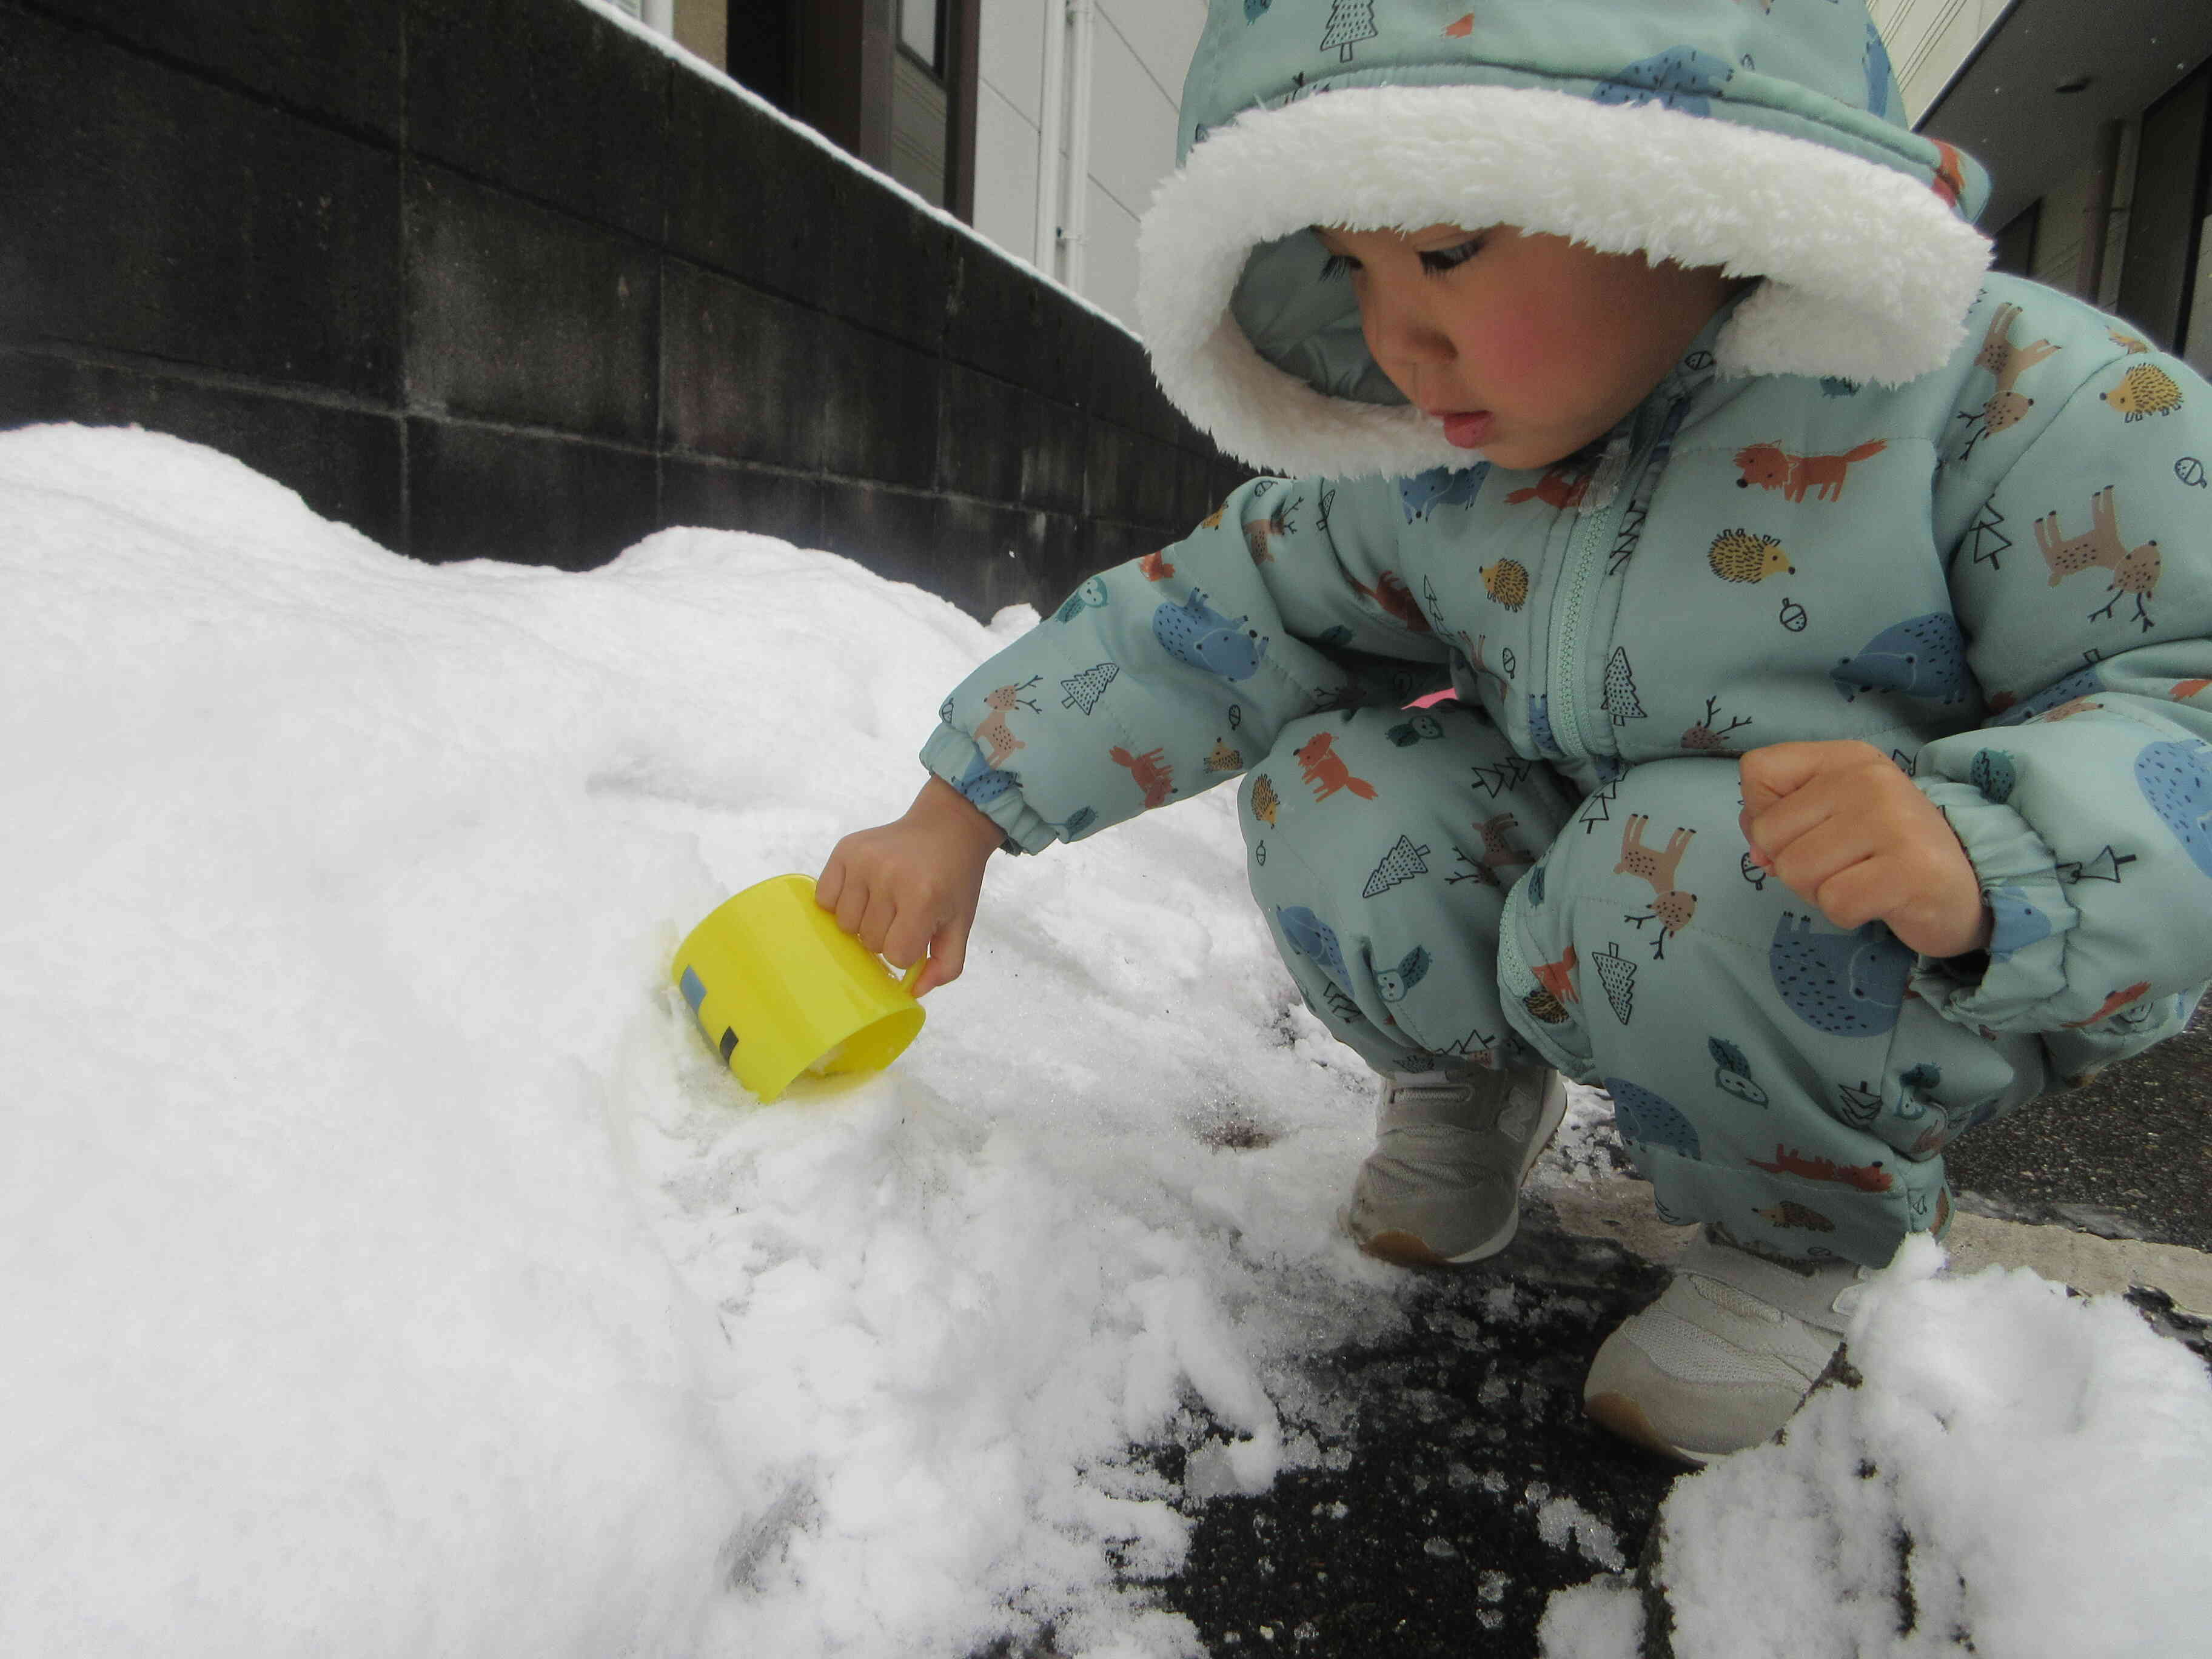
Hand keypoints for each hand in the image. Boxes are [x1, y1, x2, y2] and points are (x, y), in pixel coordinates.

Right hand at [816, 775, 1004, 995]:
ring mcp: (862, 862)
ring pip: (844, 924)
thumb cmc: (954, 880)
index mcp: (922, 897)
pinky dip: (839, 903)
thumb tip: (913, 992)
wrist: (946, 827)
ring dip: (862, 922)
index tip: (919, 931)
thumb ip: (946, 965)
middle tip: (902, 913)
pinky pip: (824, 899)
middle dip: (886, 936)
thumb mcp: (961, 924)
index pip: (896, 955)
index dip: (908, 950)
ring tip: (882, 901)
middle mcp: (888, 877)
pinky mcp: (844, 851)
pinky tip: (861, 892)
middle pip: (868, 941)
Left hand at [1738, 740, 1992, 959]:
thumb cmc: (1883, 852)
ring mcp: (1892, 820)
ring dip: (1820, 891)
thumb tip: (1757, 849)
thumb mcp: (1830, 817)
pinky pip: (1835, 903)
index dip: (1763, 815)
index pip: (1757, 770)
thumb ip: (1779, 819)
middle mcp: (1870, 778)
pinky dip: (1848, 914)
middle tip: (1844, 865)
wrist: (1966, 888)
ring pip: (1796, 872)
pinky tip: (1880, 900)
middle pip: (1769, 834)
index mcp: (1846, 757)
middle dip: (1794, 865)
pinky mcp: (1910, 870)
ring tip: (1862, 880)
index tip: (1806, 831)